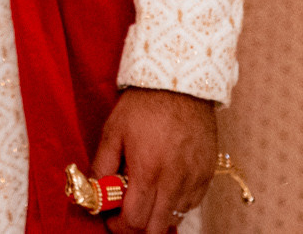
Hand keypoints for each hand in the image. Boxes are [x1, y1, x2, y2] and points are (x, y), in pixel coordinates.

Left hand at [93, 89, 217, 233]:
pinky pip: (192, 203)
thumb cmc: (143, 105)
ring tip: (146, 195)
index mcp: (148, 171)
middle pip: (156, 227)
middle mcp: (174, 181)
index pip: (135, 221)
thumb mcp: (113, 131)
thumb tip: (94, 190)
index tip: (110, 219)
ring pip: (175, 217)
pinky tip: (165, 187)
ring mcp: (194, 179)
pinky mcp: (208, 173)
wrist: (180, 83)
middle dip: (137, 227)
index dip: (119, 227)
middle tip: (126, 213)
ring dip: (157, 214)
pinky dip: (176, 203)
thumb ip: (102, 165)